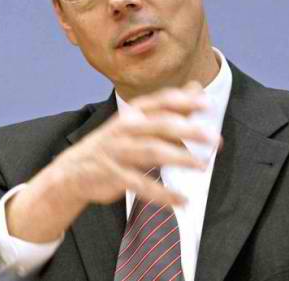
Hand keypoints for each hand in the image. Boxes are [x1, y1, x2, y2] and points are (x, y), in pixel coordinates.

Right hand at [6, 82, 218, 241]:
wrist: (73, 170)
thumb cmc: (115, 143)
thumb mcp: (139, 121)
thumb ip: (170, 107)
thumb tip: (197, 88)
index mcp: (134, 112)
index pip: (161, 101)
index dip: (184, 101)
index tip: (207, 104)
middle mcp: (126, 127)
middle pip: (161, 124)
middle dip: (189, 130)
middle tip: (215, 139)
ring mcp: (118, 150)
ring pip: (152, 151)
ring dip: (179, 158)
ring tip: (202, 166)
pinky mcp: (113, 175)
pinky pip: (141, 184)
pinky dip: (163, 193)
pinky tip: (181, 200)